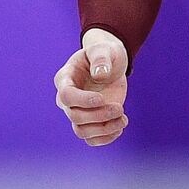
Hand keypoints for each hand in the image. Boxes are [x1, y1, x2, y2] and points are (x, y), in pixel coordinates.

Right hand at [53, 28, 129, 145]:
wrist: (110, 64)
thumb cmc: (104, 53)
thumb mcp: (104, 49)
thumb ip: (101, 59)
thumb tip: (100, 75)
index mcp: (65, 78)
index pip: (66, 96)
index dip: (83, 101)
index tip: (102, 98)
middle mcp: (67, 99)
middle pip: (75, 116)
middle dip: (99, 115)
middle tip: (120, 107)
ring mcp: (78, 111)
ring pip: (81, 131)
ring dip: (104, 129)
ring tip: (123, 119)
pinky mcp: (90, 121)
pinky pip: (91, 139)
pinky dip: (106, 138)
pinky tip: (120, 126)